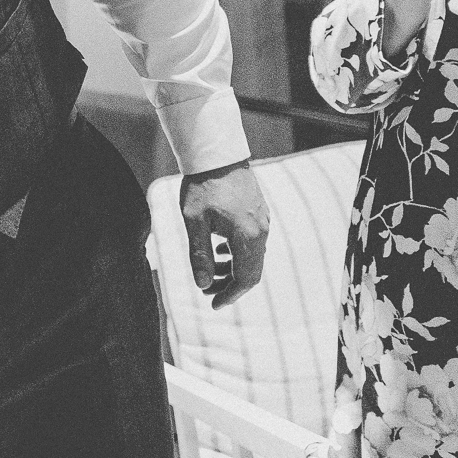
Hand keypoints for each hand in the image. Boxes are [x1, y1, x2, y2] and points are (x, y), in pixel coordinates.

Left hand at [180, 161, 269, 307]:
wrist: (217, 154)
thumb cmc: (202, 186)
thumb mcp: (195, 223)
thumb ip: (200, 255)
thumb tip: (203, 284)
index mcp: (247, 236)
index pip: (245, 279)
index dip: (229, 295)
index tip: (213, 303)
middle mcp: (261, 231)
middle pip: (251, 271)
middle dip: (230, 285)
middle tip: (208, 290)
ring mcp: (263, 221)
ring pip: (253, 257)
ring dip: (233, 268)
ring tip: (211, 270)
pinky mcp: (259, 212)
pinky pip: (253, 242)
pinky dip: (238, 253)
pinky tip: (220, 249)